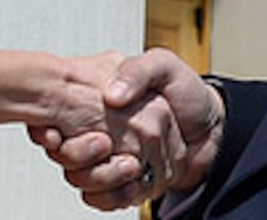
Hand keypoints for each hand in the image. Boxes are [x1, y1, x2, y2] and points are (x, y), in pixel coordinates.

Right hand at [31, 48, 225, 210]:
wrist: (214, 129)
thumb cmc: (186, 93)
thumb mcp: (164, 66)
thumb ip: (138, 71)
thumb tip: (112, 95)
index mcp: (102, 105)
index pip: (59, 121)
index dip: (52, 132)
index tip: (55, 135)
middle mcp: (101, 132)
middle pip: (65, 156)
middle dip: (78, 158)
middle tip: (106, 147)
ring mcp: (111, 159)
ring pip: (81, 180)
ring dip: (100, 178)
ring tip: (130, 166)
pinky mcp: (125, 183)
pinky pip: (103, 200)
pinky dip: (115, 196)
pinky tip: (134, 183)